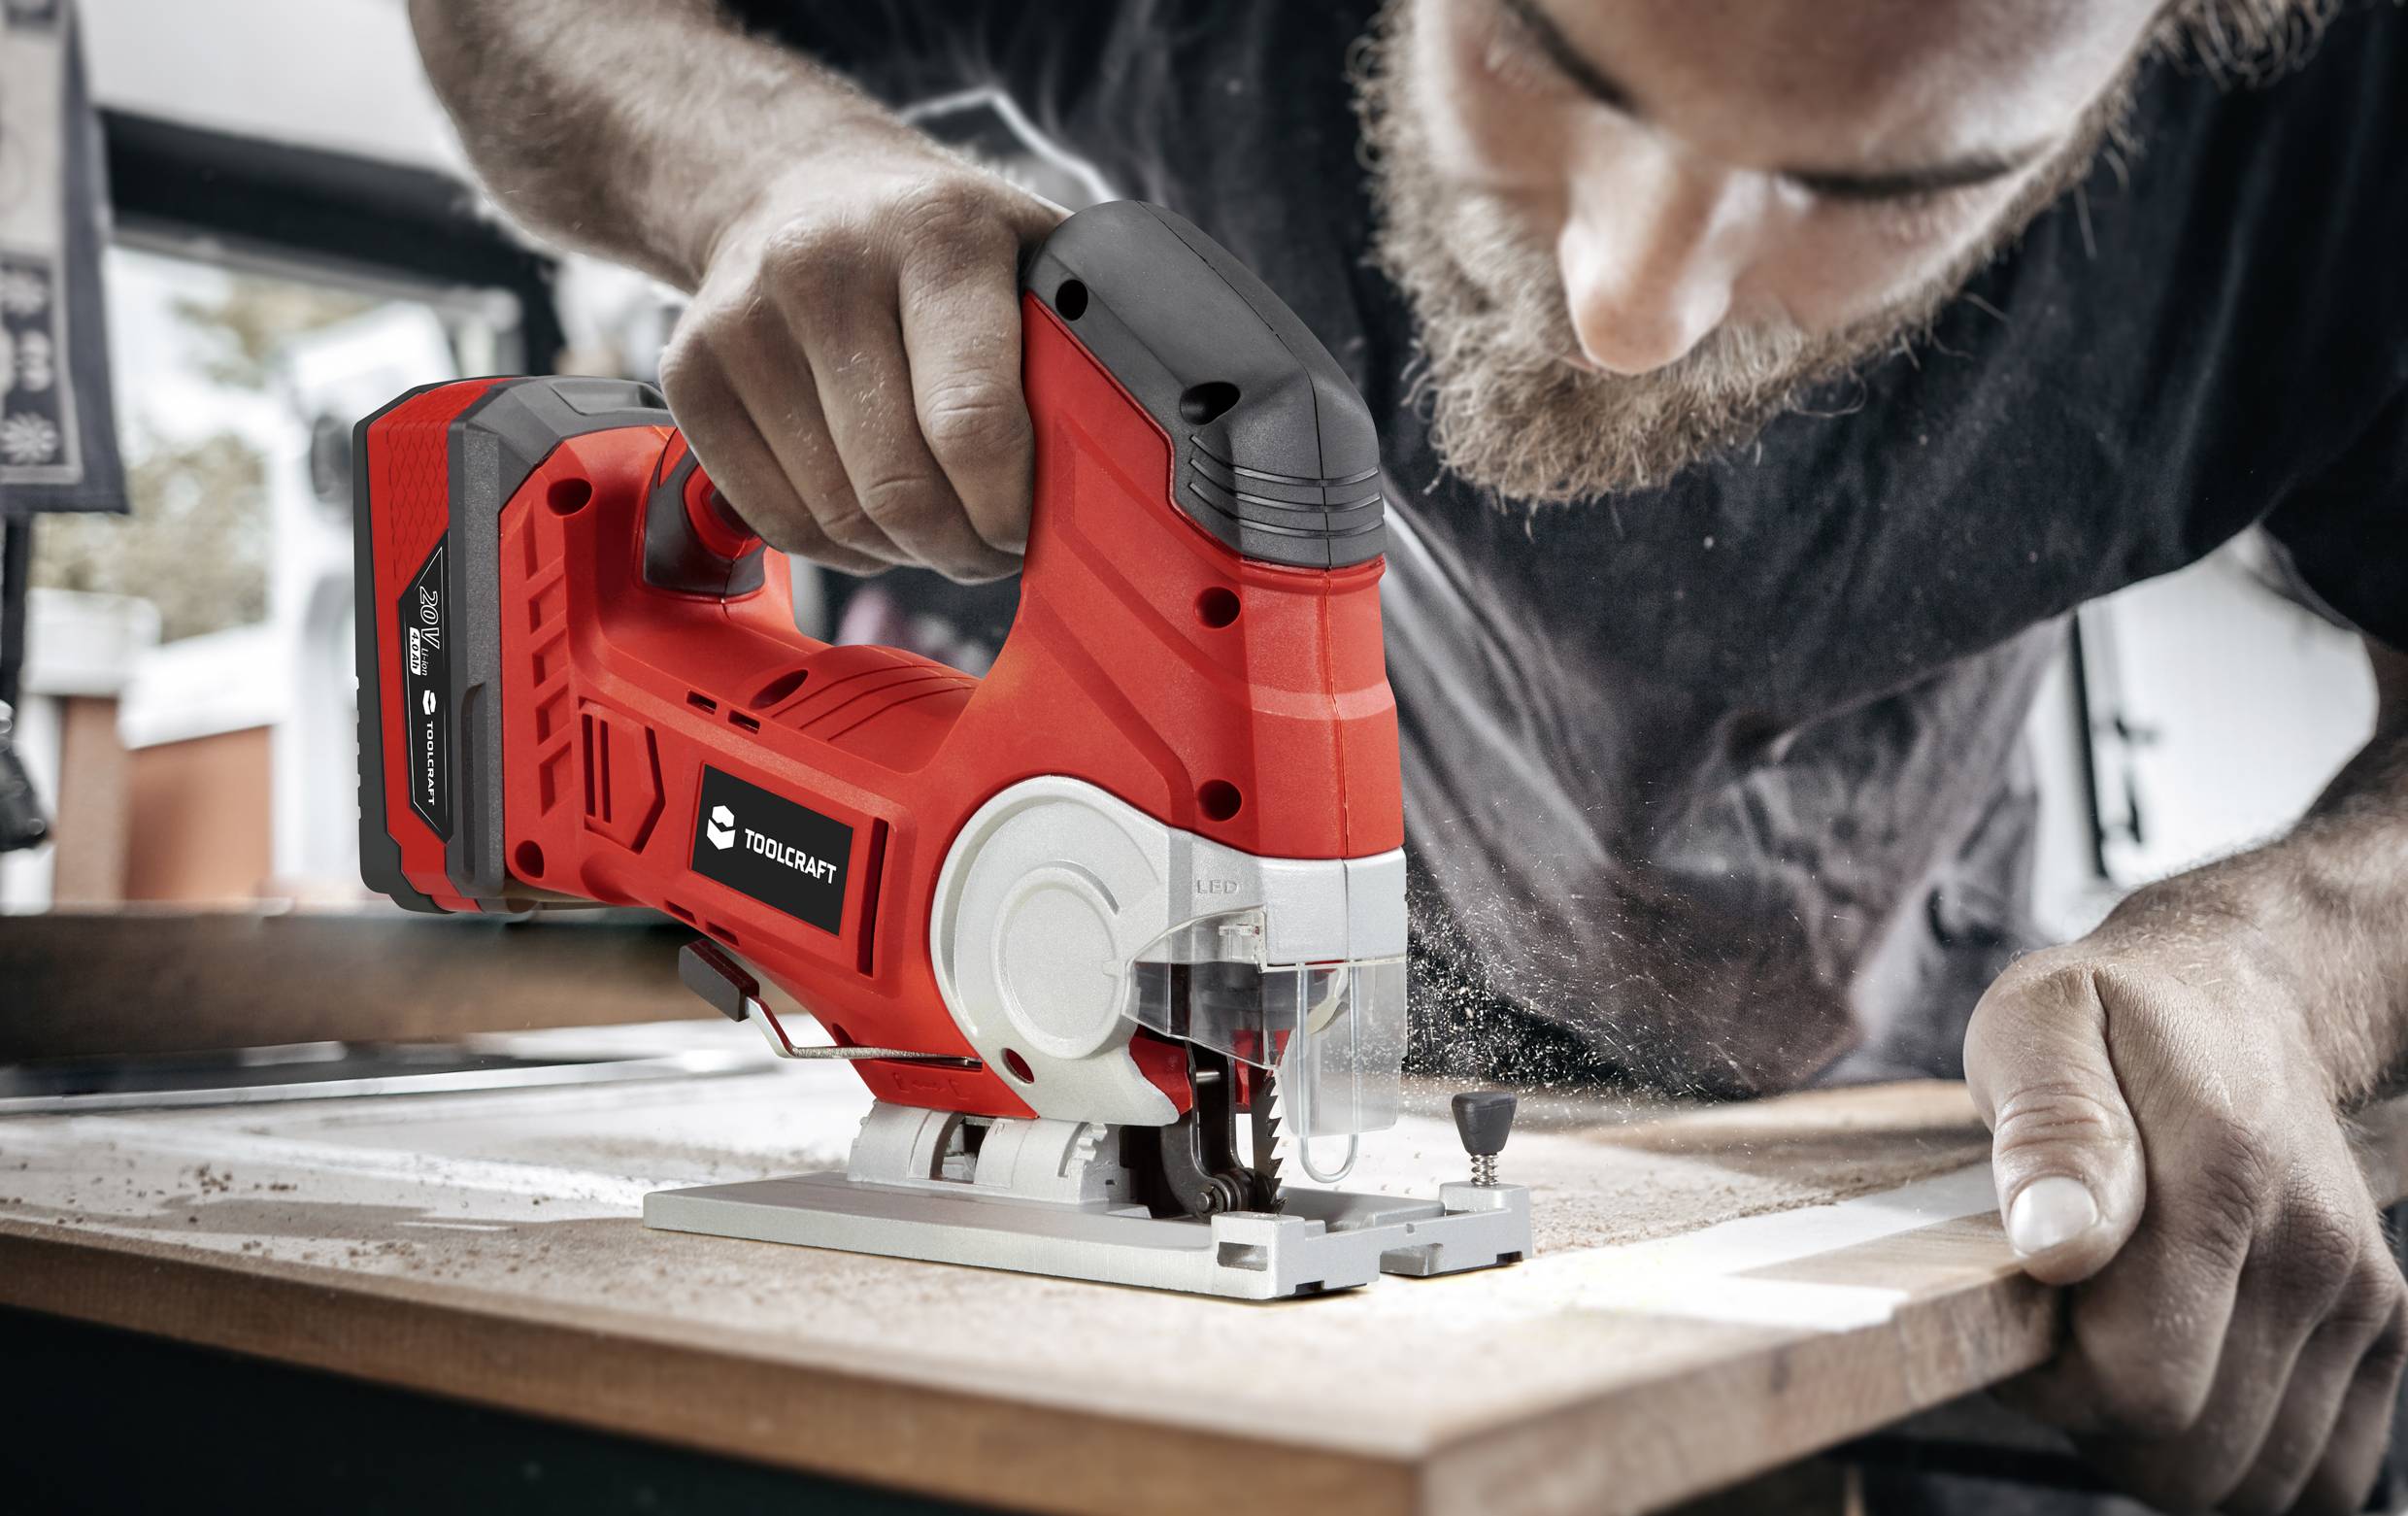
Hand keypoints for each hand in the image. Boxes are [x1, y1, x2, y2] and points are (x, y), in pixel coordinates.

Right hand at [659, 141, 1063, 582]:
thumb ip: (1080, 347)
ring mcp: (743, 319)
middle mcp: (825, 266)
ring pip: (838, 518)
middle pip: (899, 488)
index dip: (1009, 510)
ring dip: (902, 552)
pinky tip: (872, 517)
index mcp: (937, 234)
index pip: (972, 422)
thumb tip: (1130, 472)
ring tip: (938, 523)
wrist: (794, 183)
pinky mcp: (689, 371)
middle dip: (963, 547)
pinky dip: (838, 546)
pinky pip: (777, 520)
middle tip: (994, 547)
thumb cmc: (938, 241)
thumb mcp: (1031, 253)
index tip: (1033, 530)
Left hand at [1964, 929, 2407, 1513]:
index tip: (2016, 1315)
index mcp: (2220, 1178)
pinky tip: (2186, 1376)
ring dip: (2163, 1447)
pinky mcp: (2381, 1324)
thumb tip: (2055, 1246)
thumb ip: (2047, 1128)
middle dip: (2099, 1425)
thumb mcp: (2038, 1024)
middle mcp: (2310, 1250)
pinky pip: (2326, 1474)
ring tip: (2116, 1348)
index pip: (2140, 1385)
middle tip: (2059, 1335)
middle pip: (2192, 1454)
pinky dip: (2244, 1457)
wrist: (2244, 997)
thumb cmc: (2115, 1017)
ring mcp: (2355, 1294)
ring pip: (2251, 1479)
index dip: (2053, 1383)